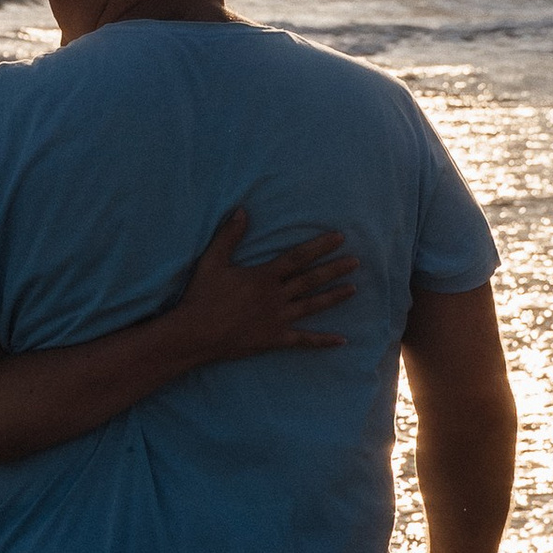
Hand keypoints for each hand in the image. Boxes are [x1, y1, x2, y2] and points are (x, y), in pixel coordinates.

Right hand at [170, 207, 354, 362]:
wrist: (196, 333)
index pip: (298, 258)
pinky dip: (323, 341)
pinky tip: (342, 340)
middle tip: (356, 261)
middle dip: (334, 269)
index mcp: (264, 277)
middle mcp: (277, 296)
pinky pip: (304, 341)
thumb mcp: (212, 261)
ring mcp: (278, 319)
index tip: (338, 238)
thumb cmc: (202, 296)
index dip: (319, 247)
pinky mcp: (275, 339)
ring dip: (334, 297)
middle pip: (311, 280)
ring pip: (312, 306)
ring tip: (354, 289)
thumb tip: (241, 211)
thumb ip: (229, 236)